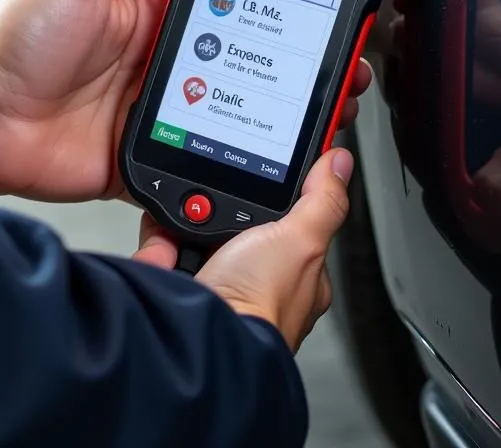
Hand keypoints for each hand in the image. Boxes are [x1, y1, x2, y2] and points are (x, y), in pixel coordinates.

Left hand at [0, 0, 368, 203]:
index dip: (271, 12)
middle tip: (334, 74)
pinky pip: (195, 165)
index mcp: (150, 13)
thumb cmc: (17, 34)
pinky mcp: (142, 156)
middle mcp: (158, 62)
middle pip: (240, 66)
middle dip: (289, 72)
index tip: (313, 12)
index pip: (227, 7)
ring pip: (229, 119)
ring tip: (312, 123)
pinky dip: (224, 169)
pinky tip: (257, 166)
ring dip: (267, 122)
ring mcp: (153, 112)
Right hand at [139, 149, 354, 352]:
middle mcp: (258, 281)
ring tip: (186, 227)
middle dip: (218, 210)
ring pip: (196, 234)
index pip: (291, 222)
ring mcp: (219, 285)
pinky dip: (160, 247)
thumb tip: (340, 162)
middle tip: (213, 205)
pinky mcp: (181, 288)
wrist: (202, 338)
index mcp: (297, 275)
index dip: (273, 198)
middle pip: (236, 224)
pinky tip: (167, 252)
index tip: (257, 175)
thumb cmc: (261, 305)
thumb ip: (321, 201)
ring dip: (185, 225)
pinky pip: (165, 251)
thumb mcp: (300, 241)